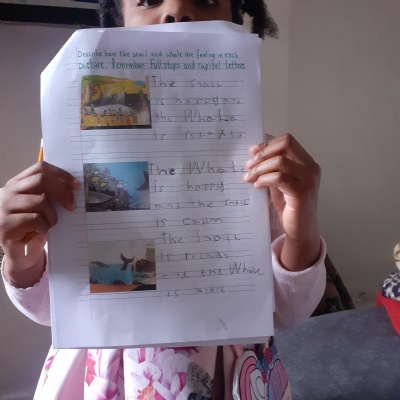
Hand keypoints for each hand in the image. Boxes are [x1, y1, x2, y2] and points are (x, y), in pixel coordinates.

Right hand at [0, 162, 79, 286]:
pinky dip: (44, 226)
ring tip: (48, 224)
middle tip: (72, 206)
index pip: (40, 168)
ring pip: (41, 201)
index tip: (76, 185)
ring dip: (52, 215)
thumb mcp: (41, 206)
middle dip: (62, 192)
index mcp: (17, 183)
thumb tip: (74, 186)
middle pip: (41, 180)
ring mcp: (3, 207)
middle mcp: (7, 192)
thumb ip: (50, 193)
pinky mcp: (5, 225)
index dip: (61, 174)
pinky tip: (40, 231)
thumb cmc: (33, 226)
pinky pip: (35, 219)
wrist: (20, 253)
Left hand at [244, 133, 320, 270]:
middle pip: (285, 146)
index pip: (287, 141)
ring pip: (280, 162)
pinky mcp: (301, 193)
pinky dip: (265, 179)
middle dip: (262, 154)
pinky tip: (258, 185)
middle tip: (248, 166)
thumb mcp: (279, 182)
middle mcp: (311, 168)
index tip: (252, 152)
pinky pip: (279, 178)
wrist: (300, 230)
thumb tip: (254, 153)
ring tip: (250, 178)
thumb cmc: (290, 207)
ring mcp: (309, 180)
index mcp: (307, 162)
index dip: (268, 144)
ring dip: (260, 168)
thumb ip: (272, 168)